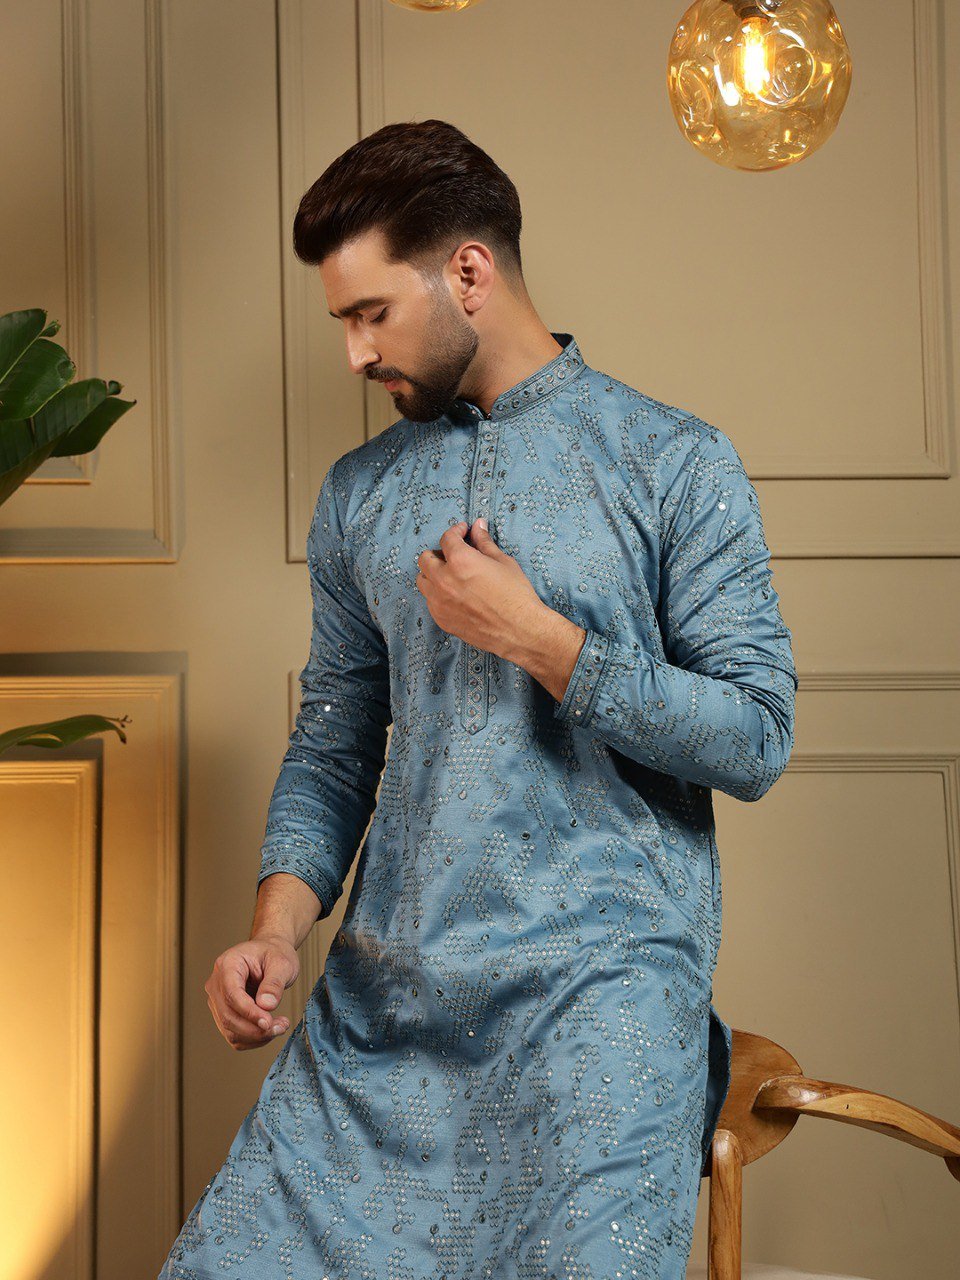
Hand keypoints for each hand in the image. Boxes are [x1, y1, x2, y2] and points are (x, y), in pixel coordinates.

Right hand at [204, 935, 298, 1050]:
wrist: (270, 953)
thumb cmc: (274, 954)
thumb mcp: (282, 963)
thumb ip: (274, 983)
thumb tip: (266, 1005)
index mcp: (228, 964)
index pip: (232, 994)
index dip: (249, 1012)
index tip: (268, 1023)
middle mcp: (216, 983)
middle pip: (228, 1016)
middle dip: (255, 1029)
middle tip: (281, 1027)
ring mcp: (217, 1000)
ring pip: (229, 1029)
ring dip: (255, 1036)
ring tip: (280, 1026)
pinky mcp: (223, 1013)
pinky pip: (233, 1034)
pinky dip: (252, 1039)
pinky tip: (269, 1029)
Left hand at [415, 518, 548, 661]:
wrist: (520, 630)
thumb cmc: (515, 595)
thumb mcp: (502, 562)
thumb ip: (484, 543)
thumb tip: (478, 526)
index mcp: (460, 561)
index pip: (447, 538)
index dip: (456, 531)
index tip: (463, 532)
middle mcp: (443, 580)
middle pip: (425, 559)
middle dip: (439, 552)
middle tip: (454, 555)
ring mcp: (439, 602)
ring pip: (423, 581)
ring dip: (433, 574)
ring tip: (451, 576)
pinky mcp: (441, 619)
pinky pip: (430, 601)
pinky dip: (438, 594)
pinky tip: (455, 595)